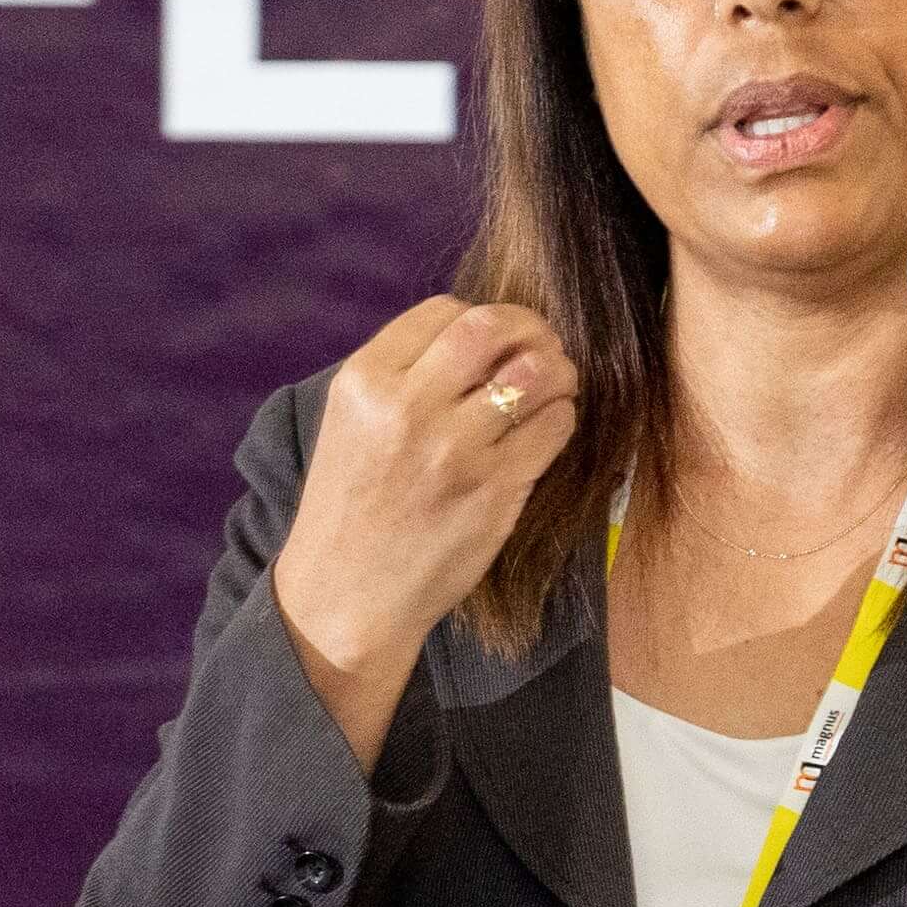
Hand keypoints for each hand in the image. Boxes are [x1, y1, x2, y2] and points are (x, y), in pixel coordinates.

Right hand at [268, 298, 578, 766]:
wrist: (345, 595)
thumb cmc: (351, 507)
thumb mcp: (351, 422)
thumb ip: (403, 374)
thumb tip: (481, 334)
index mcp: (364, 381)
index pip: (444, 311)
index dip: (481, 317)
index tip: (495, 340)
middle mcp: (407, 407)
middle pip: (493, 327)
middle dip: (530, 328)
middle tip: (541, 347)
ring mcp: (454, 450)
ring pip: (536, 373)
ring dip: (557, 371)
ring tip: (555, 385)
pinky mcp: (495, 490)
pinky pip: (554, 427)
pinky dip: (561, 417)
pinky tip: (548, 428)